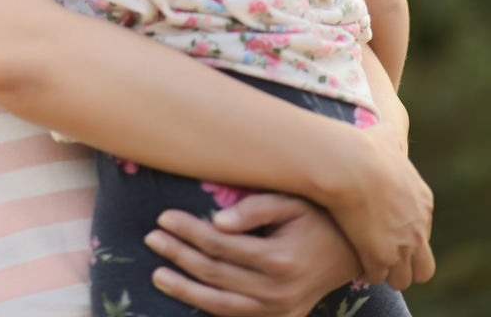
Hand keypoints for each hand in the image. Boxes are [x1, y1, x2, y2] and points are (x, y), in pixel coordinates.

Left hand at [144, 195, 356, 316]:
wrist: (354, 250)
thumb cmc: (318, 215)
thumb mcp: (291, 201)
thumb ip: (255, 209)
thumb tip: (217, 221)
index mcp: (278, 259)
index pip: (219, 246)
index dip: (188, 231)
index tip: (163, 216)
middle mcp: (278, 292)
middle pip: (215, 275)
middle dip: (179, 256)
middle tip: (151, 239)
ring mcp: (280, 311)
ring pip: (222, 305)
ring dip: (186, 290)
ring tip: (158, 275)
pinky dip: (212, 309)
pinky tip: (191, 297)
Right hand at [328, 121, 433, 288]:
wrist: (350, 164)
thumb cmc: (365, 147)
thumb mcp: (387, 136)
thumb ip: (391, 137)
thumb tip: (385, 130)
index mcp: (423, 203)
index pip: (423, 233)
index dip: (404, 235)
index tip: (386, 232)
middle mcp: (418, 229)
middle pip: (423, 267)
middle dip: (405, 264)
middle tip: (382, 255)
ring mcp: (401, 246)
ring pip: (402, 279)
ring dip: (386, 272)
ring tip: (367, 261)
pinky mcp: (380, 257)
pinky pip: (375, 277)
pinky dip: (366, 272)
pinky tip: (354, 261)